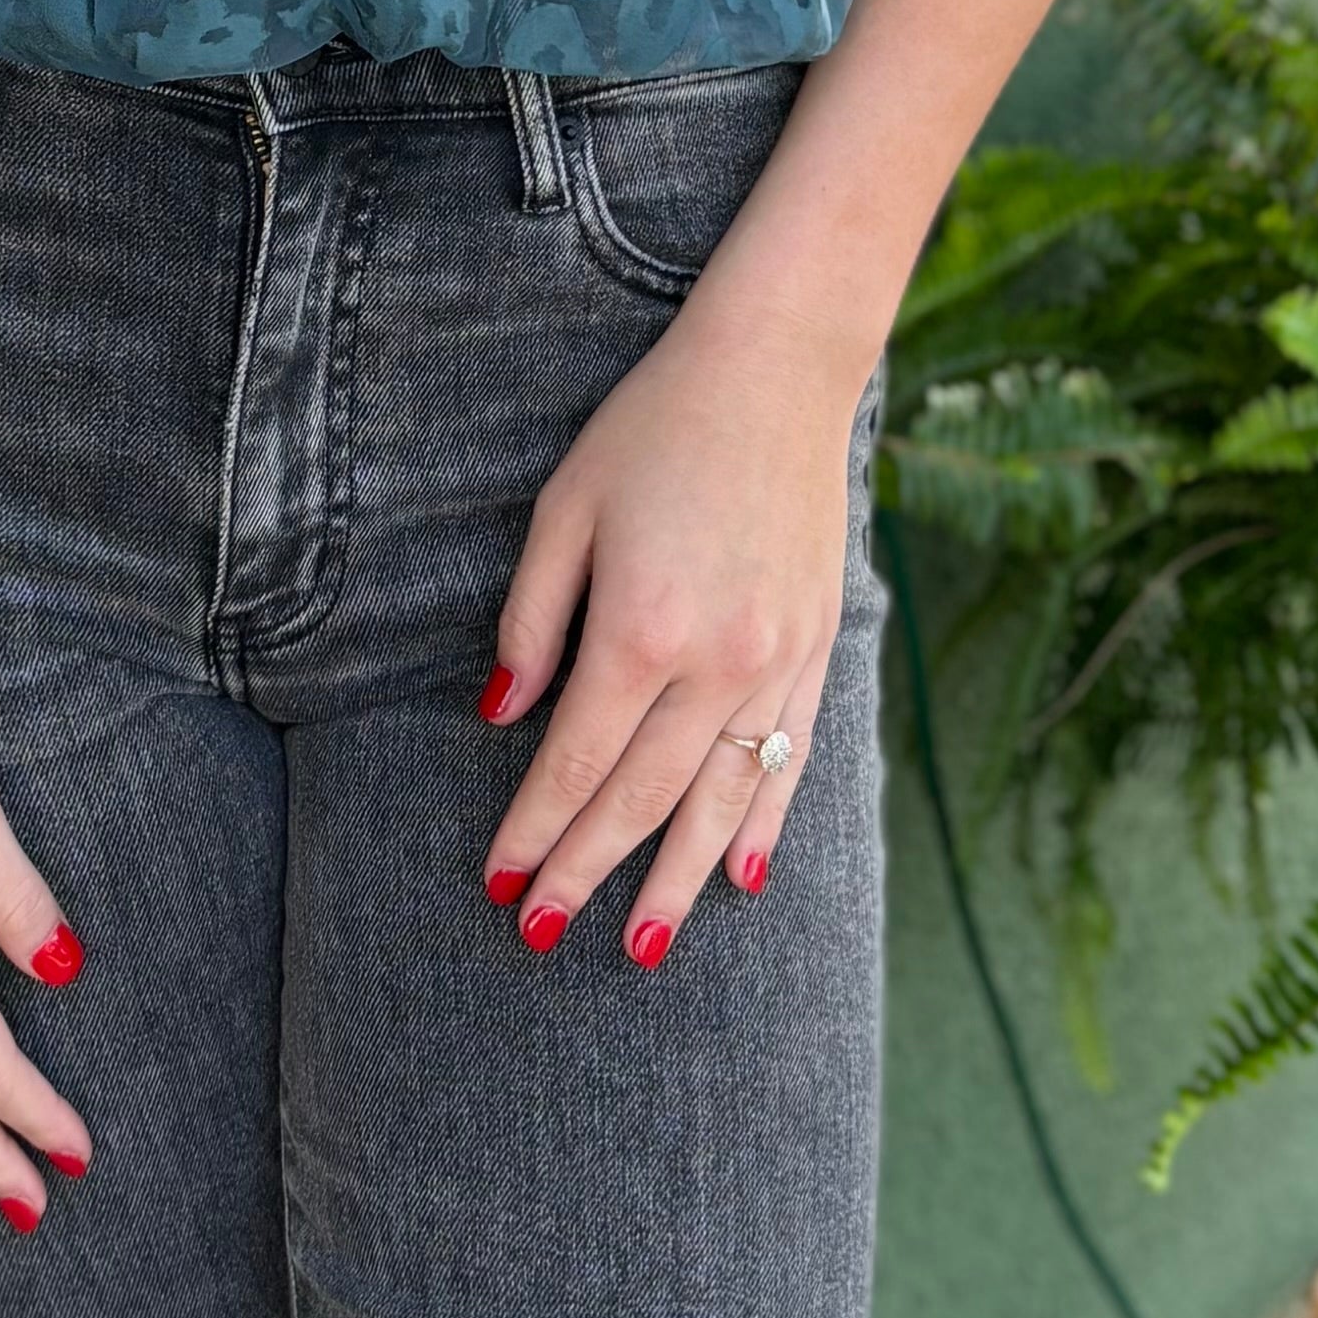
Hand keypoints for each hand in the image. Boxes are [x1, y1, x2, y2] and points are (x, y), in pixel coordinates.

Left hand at [478, 285, 865, 962]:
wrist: (777, 372)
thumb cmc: (652, 429)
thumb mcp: (564, 510)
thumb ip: (532, 621)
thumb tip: (500, 716)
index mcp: (642, 628)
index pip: (575, 761)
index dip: (534, 829)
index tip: (500, 884)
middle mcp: (716, 661)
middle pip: (641, 796)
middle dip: (588, 871)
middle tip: (543, 934)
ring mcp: (777, 660)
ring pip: (720, 797)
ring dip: (676, 877)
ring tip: (643, 946)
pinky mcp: (816, 648)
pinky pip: (788, 758)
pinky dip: (762, 822)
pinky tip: (739, 876)